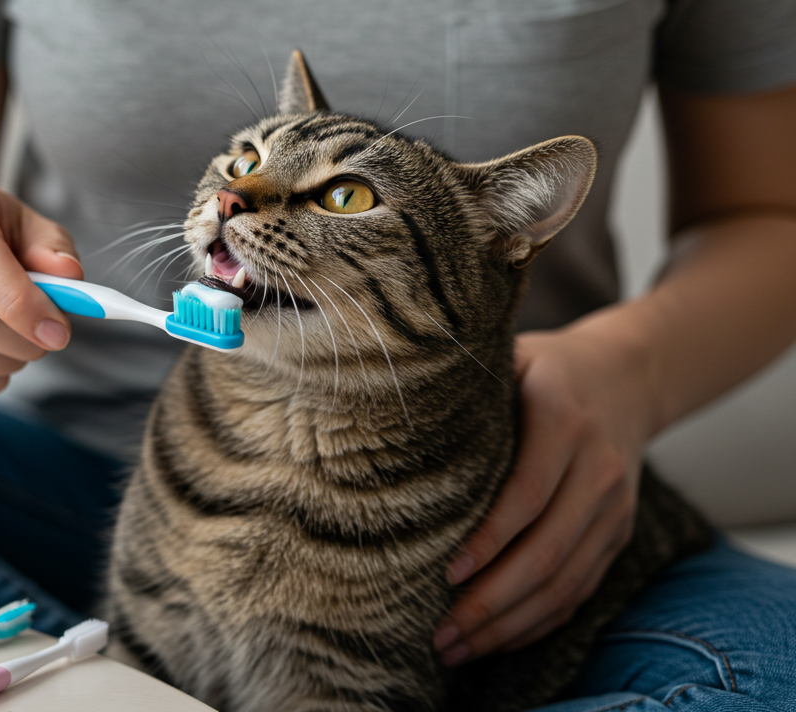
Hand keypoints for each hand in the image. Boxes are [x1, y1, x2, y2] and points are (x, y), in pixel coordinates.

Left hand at [432, 318, 656, 664]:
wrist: (628, 375)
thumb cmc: (542, 368)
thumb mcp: (509, 359)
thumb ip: (463, 388)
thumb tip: (381, 411)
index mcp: (563, 420)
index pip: (528, 493)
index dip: (490, 540)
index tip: (446, 574)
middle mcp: (598, 468)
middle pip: (549, 550)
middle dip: (493, 601)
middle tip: (441, 634)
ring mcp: (614, 506)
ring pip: (567, 581)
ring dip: (512, 624)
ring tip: (458, 649)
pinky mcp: (618, 532)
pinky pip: (581, 589)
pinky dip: (540, 622)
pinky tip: (497, 640)